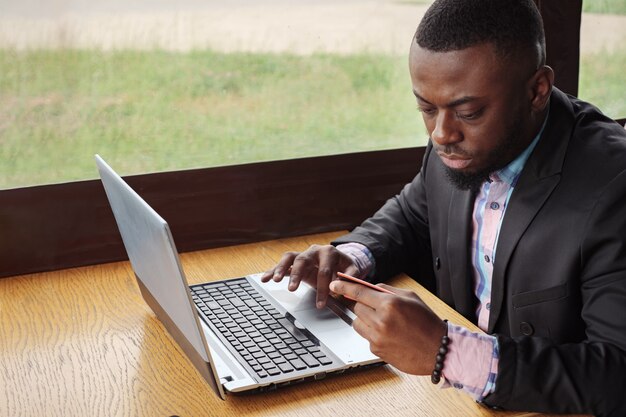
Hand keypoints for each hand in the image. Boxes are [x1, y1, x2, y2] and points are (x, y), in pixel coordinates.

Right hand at [261, 244, 359, 307]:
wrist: (339, 259)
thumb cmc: (344, 266)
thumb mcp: (352, 269)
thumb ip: (349, 276)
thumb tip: (341, 286)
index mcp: (329, 252)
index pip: (324, 271)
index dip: (322, 288)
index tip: (320, 303)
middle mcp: (314, 251)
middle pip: (303, 260)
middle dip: (297, 275)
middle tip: (292, 288)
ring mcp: (303, 254)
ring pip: (290, 258)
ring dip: (281, 268)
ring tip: (275, 280)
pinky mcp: (295, 260)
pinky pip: (283, 264)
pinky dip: (273, 270)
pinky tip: (265, 278)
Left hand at [329, 280, 445, 374]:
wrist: (439, 350)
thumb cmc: (427, 322)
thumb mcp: (411, 297)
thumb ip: (387, 290)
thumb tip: (368, 287)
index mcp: (390, 304)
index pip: (359, 292)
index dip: (344, 286)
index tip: (334, 283)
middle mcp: (381, 321)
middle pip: (356, 308)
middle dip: (363, 305)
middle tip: (376, 307)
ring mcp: (378, 338)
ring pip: (357, 323)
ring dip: (365, 320)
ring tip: (384, 322)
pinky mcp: (377, 351)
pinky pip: (366, 337)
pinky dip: (373, 334)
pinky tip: (389, 335)